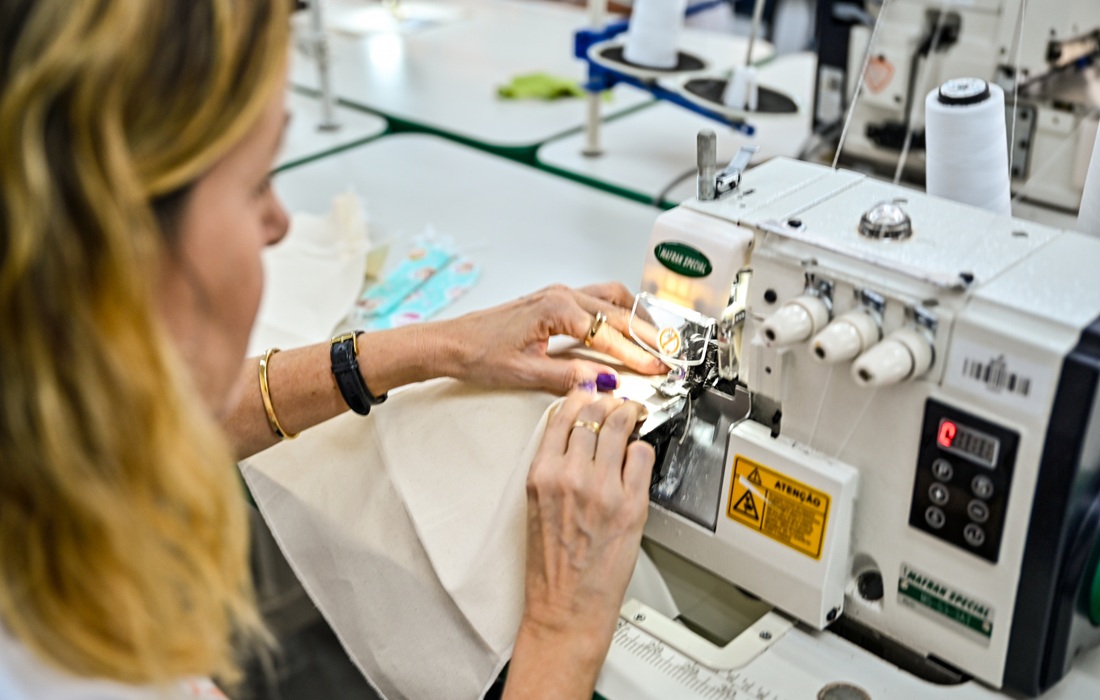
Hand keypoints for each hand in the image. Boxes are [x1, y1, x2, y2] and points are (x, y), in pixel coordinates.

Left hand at [440, 283, 666, 393]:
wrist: (451, 342)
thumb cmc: (479, 353)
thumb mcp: (525, 373)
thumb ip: (569, 376)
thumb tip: (605, 381)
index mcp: (556, 310)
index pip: (608, 334)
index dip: (636, 353)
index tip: (657, 367)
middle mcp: (561, 295)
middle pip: (618, 310)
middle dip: (647, 333)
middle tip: (670, 353)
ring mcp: (558, 294)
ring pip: (611, 297)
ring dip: (636, 316)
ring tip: (656, 338)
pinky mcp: (554, 299)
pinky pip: (597, 298)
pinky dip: (618, 311)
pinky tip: (626, 327)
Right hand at [503, 392, 654, 698]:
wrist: (565, 607)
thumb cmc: (550, 565)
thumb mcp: (537, 505)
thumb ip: (554, 467)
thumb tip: (577, 436)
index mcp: (542, 474)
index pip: (562, 415)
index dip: (580, 397)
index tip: (589, 392)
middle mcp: (571, 477)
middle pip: (595, 413)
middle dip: (608, 403)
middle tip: (616, 402)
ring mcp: (603, 489)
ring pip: (621, 426)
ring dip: (629, 416)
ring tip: (632, 416)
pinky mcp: (631, 504)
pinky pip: (642, 456)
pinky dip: (642, 450)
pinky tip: (638, 456)